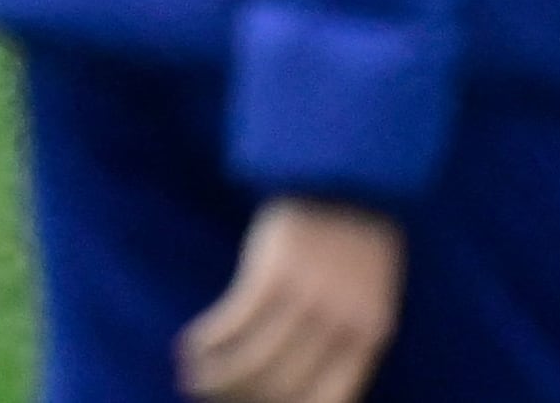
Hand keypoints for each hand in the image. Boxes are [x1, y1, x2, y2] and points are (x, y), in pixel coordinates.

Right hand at [176, 198, 401, 402]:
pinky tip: (189, 345)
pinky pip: (232, 323)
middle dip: (242, 397)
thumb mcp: (368, 298)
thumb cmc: (353, 246)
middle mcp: (340, 323)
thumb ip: (346, 340)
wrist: (347, 178)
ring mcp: (307, 298)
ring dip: (216, 376)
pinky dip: (206, 341)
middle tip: (214, 395)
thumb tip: (302, 390)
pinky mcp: (271, 271)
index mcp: (370, 335)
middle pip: (282, 385)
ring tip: (192, 379)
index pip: (329, 400)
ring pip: (253, 360)